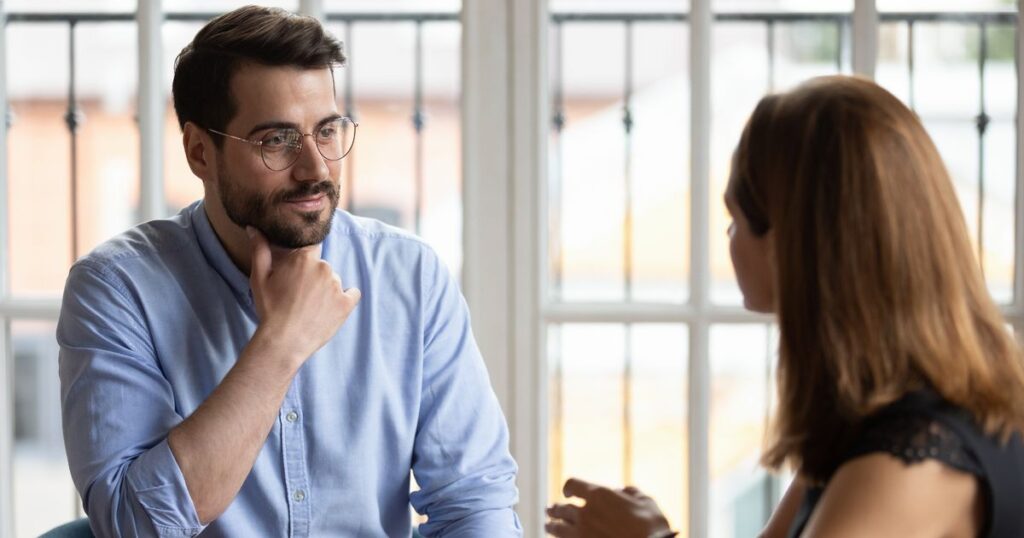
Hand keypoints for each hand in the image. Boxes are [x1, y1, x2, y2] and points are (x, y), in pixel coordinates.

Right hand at [247, 226, 360, 363]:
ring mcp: (337, 285)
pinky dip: (344, 300)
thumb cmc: (270, 309)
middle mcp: (324, 267)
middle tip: (298, 296)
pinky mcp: (347, 303)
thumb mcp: (259, 277)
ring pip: (334, 281)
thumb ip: (259, 249)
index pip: (311, 249)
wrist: (283, 341)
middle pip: (321, 266)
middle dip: (312, 277)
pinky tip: (329, 309)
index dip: (304, 262)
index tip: (298, 274)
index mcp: (304, 258)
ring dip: (325, 290)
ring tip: (310, 307)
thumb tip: (253, 228)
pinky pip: (352, 294)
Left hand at [546, 478, 673, 537]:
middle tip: (550, 510)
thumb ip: (631, 492)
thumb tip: (622, 491)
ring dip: (552, 526)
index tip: (568, 493)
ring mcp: (581, 534)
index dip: (569, 487)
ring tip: (548, 526)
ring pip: (558, 528)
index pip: (572, 484)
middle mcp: (586, 513)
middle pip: (561, 508)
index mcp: (599, 495)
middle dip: (555, 509)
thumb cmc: (652, 526)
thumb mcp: (646, 500)